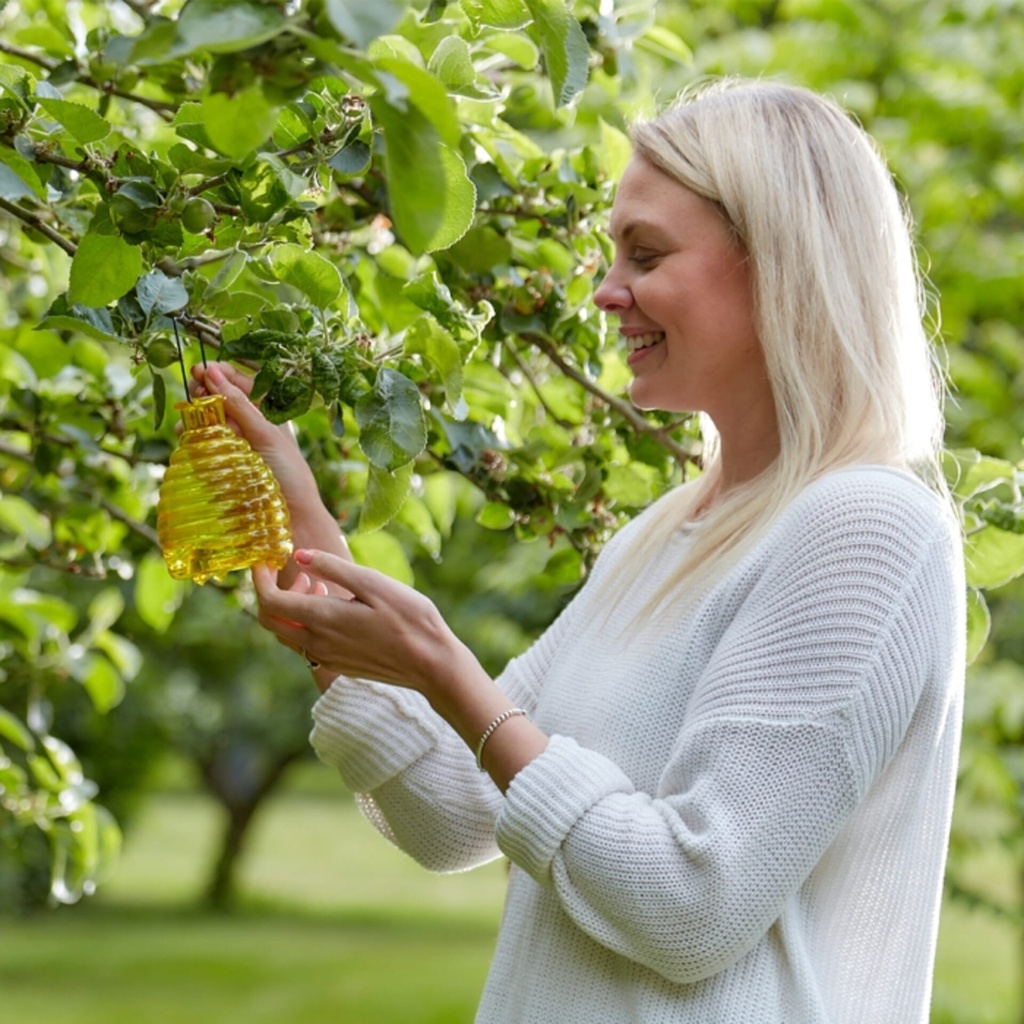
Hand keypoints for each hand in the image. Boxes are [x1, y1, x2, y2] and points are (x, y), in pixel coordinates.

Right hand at [191, 363, 353, 590]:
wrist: (290, 519)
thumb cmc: (288, 474)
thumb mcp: (266, 435)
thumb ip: (239, 405)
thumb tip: (211, 372)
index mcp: (267, 411)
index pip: (238, 380)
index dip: (219, 373)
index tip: (200, 370)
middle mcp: (249, 423)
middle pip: (218, 396)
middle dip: (203, 392)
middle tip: (195, 393)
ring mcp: (234, 442)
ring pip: (206, 418)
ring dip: (195, 414)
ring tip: (190, 419)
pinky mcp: (220, 461)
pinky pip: (201, 441)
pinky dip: (192, 435)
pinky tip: (187, 435)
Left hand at [252, 549, 457, 694]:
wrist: (431, 664)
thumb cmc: (410, 618)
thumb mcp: (373, 583)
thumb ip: (332, 567)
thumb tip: (298, 555)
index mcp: (323, 618)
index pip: (269, 601)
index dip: (259, 579)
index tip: (264, 560)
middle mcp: (317, 643)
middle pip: (270, 621)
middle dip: (271, 592)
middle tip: (294, 570)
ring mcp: (327, 657)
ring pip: (287, 633)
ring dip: (291, 607)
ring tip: (317, 583)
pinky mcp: (338, 664)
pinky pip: (306, 643)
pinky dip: (306, 621)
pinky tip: (332, 606)